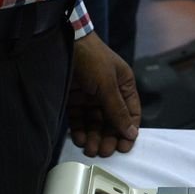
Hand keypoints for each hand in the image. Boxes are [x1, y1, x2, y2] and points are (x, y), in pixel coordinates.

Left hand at [68, 33, 140, 156]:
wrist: (63, 42)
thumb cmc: (91, 58)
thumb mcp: (107, 85)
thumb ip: (118, 110)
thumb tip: (131, 133)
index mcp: (124, 85)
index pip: (131, 113)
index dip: (128, 130)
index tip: (123, 147)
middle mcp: (109, 92)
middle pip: (112, 121)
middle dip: (108, 137)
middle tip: (103, 151)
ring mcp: (90, 96)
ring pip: (95, 122)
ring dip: (93, 136)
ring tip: (89, 149)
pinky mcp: (74, 99)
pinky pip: (79, 119)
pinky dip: (80, 130)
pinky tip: (80, 139)